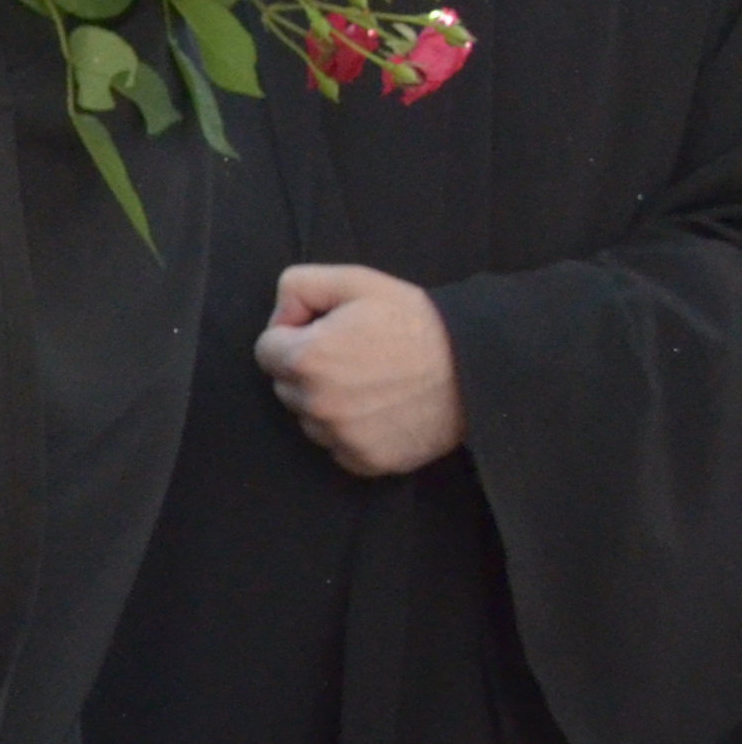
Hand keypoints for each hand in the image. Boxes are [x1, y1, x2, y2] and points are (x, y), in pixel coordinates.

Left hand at [257, 264, 463, 475]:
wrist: (477, 367)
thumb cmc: (415, 321)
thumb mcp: (355, 282)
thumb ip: (298, 287)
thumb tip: (280, 320)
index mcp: (307, 360)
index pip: (266, 351)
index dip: (293, 336)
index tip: (325, 333)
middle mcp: (317, 405)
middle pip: (285, 386)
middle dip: (307, 370)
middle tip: (354, 356)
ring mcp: (341, 437)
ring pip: (310, 418)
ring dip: (327, 403)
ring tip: (371, 382)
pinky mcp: (366, 461)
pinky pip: (337, 446)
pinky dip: (350, 431)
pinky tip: (381, 409)